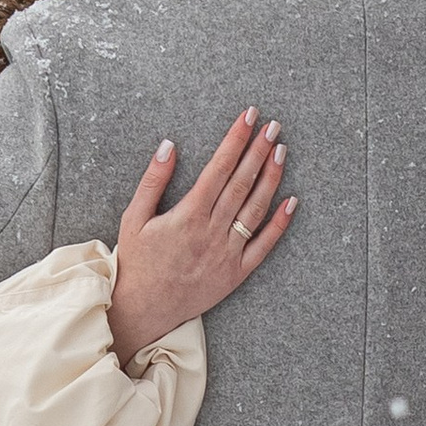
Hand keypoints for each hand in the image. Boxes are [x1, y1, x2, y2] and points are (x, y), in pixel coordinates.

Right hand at [108, 111, 294, 363]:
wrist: (144, 309)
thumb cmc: (137, 261)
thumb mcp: (134, 217)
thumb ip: (153, 180)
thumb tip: (170, 145)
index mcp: (188, 215)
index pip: (219, 167)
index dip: (236, 139)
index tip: (249, 116)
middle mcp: (212, 231)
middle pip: (242, 182)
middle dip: (259, 150)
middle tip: (273, 126)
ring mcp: (228, 252)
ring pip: (256, 208)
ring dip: (272, 177)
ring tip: (281, 151)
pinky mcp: (236, 273)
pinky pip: (264, 245)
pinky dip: (279, 223)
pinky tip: (291, 201)